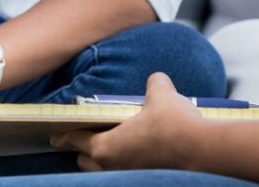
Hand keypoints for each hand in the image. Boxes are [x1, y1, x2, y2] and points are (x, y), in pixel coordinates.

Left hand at [51, 73, 204, 171]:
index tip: (55, 136)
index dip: (64, 135)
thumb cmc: (175, 124)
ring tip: (112, 144)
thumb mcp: (161, 94)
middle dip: (83, 149)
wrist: (203, 152)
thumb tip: (155, 82)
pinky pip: (125, 174)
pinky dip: (125, 165)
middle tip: (84, 136)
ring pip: (104, 172)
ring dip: (104, 160)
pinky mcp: (145, 182)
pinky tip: (137, 154)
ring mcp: (128, 178)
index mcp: (105, 147)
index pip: (74, 140)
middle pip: (86, 161)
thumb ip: (153, 85)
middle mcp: (112, 168)